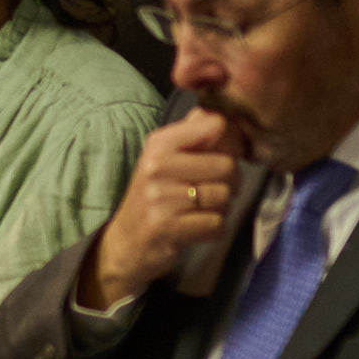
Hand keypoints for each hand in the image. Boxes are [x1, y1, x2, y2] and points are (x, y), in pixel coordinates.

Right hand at [78, 108, 247, 309]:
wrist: (126, 242)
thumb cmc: (154, 195)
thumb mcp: (164, 158)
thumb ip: (192, 134)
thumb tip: (220, 116)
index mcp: (159, 143)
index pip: (215, 125)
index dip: (229, 141)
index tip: (221, 154)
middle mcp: (157, 165)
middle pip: (227, 165)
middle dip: (231, 181)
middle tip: (216, 189)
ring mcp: (161, 198)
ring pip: (224, 196)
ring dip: (222, 207)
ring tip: (203, 209)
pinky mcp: (168, 227)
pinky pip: (216, 224)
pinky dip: (214, 229)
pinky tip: (197, 227)